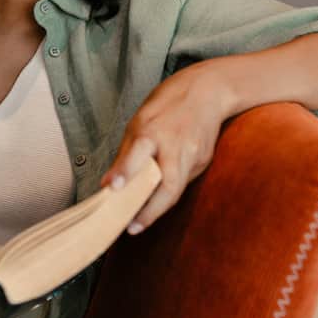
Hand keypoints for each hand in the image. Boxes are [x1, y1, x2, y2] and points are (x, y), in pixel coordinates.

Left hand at [100, 59, 235, 233]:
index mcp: (154, 131)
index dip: (126, 171)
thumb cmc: (169, 103)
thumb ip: (126, 155)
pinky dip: (169, 192)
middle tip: (133, 227)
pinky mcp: (204, 161)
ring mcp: (194, 155)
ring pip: (177, 189)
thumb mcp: (139, 121)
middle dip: (151, 210)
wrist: (210, 90)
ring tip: (140, 222)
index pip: (139, 153)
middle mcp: (176, 146)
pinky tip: (158, 199)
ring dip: (158, 208)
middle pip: (168, 184)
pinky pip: (184, 182)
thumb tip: (108, 185)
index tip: (112, 189)